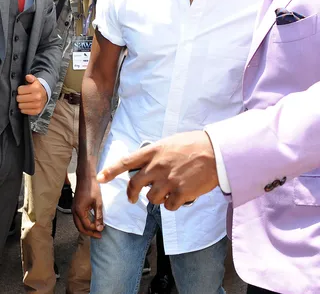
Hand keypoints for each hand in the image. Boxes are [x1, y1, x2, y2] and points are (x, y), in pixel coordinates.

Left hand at [16, 74, 46, 114]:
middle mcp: (37, 97)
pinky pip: (24, 111)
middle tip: (24, 95)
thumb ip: (31, 78)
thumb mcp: (35, 81)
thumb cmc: (37, 88)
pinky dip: (24, 109)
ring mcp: (37, 105)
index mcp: (36, 88)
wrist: (45, 96)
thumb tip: (27, 76)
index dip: (20, 90)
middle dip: (20, 97)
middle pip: (19, 98)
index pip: (19, 90)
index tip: (24, 90)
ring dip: (21, 103)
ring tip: (25, 100)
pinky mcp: (36, 111)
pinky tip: (27, 105)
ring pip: (20, 105)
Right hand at [73, 175, 103, 237]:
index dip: (94, 230)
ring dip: (86, 228)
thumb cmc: (92, 188)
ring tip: (95, 230)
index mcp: (79, 211)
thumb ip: (98, 216)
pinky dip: (84, 223)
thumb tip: (100, 228)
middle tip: (98, 235)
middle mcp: (74, 211)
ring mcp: (73, 208)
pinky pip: (78, 218)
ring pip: (78, 224)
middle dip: (89, 233)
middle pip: (80, 228)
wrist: (86, 177)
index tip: (102, 231)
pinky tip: (91, 222)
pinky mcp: (75, 206)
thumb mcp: (98, 202)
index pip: (86, 226)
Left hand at [97, 131, 218, 210]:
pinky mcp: (180, 193)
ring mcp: (168, 181)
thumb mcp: (170, 143)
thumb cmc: (194, 144)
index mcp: (154, 151)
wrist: (216, 152)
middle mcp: (157, 166)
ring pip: (151, 198)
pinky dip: (172, 204)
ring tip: (168, 191)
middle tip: (133, 198)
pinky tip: (180, 196)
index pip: (126, 161)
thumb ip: (156, 154)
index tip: (100, 178)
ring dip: (156, 198)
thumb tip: (147, 166)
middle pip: (134, 185)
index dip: (111, 171)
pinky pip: (168, 206)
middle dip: (131, 194)